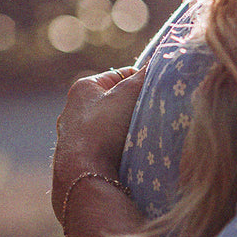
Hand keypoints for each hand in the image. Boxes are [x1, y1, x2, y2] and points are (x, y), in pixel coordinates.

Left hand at [52, 64, 147, 225]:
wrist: (83, 177)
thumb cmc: (103, 128)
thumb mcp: (129, 94)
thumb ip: (144, 76)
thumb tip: (162, 60)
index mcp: (83, 89)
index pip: (121, 75)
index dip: (141, 83)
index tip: (154, 95)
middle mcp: (73, 111)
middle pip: (115, 103)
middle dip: (133, 108)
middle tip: (149, 116)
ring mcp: (74, 138)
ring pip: (111, 127)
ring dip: (126, 131)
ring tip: (139, 138)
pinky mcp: (77, 161)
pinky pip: (105, 148)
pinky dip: (117, 150)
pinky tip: (128, 156)